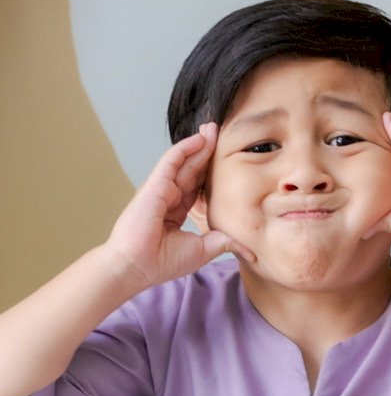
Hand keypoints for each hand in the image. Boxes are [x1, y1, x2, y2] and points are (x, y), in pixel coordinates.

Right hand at [105, 126, 251, 290]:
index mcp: (177, 211)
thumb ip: (224, 242)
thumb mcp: (203, 249)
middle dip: (206, 150)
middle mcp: (169, 197)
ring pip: (184, 161)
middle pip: (192, 169)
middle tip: (221, 132)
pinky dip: (186, 147)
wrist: (136, 267)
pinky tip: (200, 137)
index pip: (198, 185)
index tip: (226, 158)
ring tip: (214, 127)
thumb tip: (249, 250)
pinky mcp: (155, 185)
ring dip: (199, 143)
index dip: (211, 171)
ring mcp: (161, 189)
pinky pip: (172, 160)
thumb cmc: (162, 262)